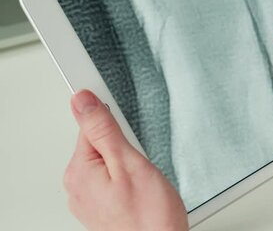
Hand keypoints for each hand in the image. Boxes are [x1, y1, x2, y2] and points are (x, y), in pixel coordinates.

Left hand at [64, 90, 187, 230]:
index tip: (115, 101)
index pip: (88, 124)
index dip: (108, 113)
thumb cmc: (149, 216)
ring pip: (107, 161)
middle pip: (99, 143)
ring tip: (144, 177)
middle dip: (123, 144)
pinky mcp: (102, 206)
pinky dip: (127, 176)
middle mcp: (78, 186)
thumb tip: (83, 101)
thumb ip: (104, 129)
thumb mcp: (130, 163)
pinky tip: (141, 186)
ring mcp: (89, 198)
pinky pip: (111, 178)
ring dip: (127, 161)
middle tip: (141, 157)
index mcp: (80, 171)